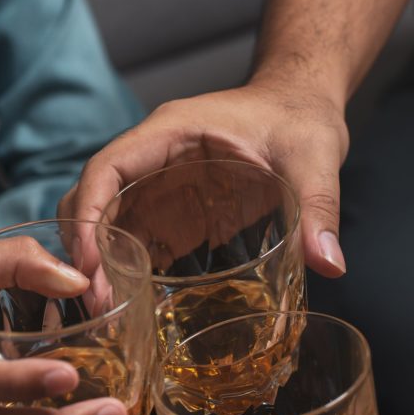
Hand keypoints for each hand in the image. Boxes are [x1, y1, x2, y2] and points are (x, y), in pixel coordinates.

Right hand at [59, 83, 349, 277]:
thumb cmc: (300, 118)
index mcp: (169, 133)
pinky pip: (126, 231)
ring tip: (106, 312)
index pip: (106, 169)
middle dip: (84, 249)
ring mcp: (151, 180)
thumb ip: (318, 207)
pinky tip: (127, 301)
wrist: (298, 103)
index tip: (89, 262)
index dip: (89, 214)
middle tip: (96, 304)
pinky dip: (118, 263)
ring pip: (101, 218)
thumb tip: (329, 264)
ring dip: (96, 262)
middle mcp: (148, 155)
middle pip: (90, 197)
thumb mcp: (315, 158)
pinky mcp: (162, 203)